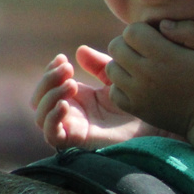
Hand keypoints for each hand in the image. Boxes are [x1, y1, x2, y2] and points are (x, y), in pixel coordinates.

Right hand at [30, 48, 161, 150]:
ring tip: (71, 84)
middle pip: (38, 99)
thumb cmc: (137, 104)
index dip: (50, 70)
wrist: (154, 124)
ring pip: (40, 116)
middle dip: (47, 80)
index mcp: (77, 99)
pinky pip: (52, 135)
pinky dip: (52, 118)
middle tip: (67, 69)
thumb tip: (79, 51)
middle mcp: (71, 115)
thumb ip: (99, 65)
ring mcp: (73, 129)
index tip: (62, 58)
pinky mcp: (77, 142)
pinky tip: (65, 104)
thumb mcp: (115, 78)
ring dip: (50, 96)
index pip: (47, 86)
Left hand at [105, 20, 193, 136]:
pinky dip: (121, 86)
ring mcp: (138, 93)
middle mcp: (146, 74)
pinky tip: (139, 84)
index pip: (132, 31)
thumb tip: (162, 25)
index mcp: (163, 56)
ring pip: (112, 68)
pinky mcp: (136, 109)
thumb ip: (189, 30)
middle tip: (146, 49)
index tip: (155, 36)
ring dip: (123, 63)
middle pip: (116, 47)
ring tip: (141, 66)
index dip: (142, 29)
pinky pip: (114, 91)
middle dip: (129, 43)